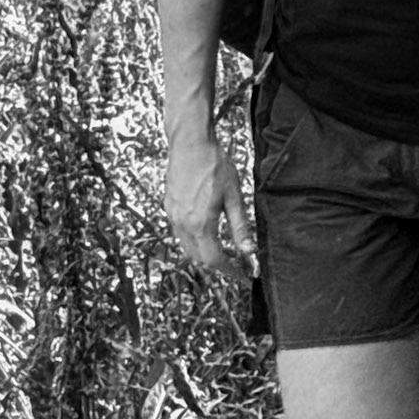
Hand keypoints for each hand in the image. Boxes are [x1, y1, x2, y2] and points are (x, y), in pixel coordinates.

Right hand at [165, 135, 256, 276]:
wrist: (190, 143)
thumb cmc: (214, 165)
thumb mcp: (234, 195)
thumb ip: (241, 226)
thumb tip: (249, 251)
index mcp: (200, 223)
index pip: (215, 259)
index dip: (230, 271)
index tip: (243, 275)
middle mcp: (182, 223)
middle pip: (199, 258)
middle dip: (218, 265)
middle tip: (237, 264)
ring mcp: (172, 216)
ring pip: (188, 248)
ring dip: (205, 254)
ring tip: (226, 250)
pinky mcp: (169, 208)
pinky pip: (181, 234)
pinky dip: (195, 241)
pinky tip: (209, 233)